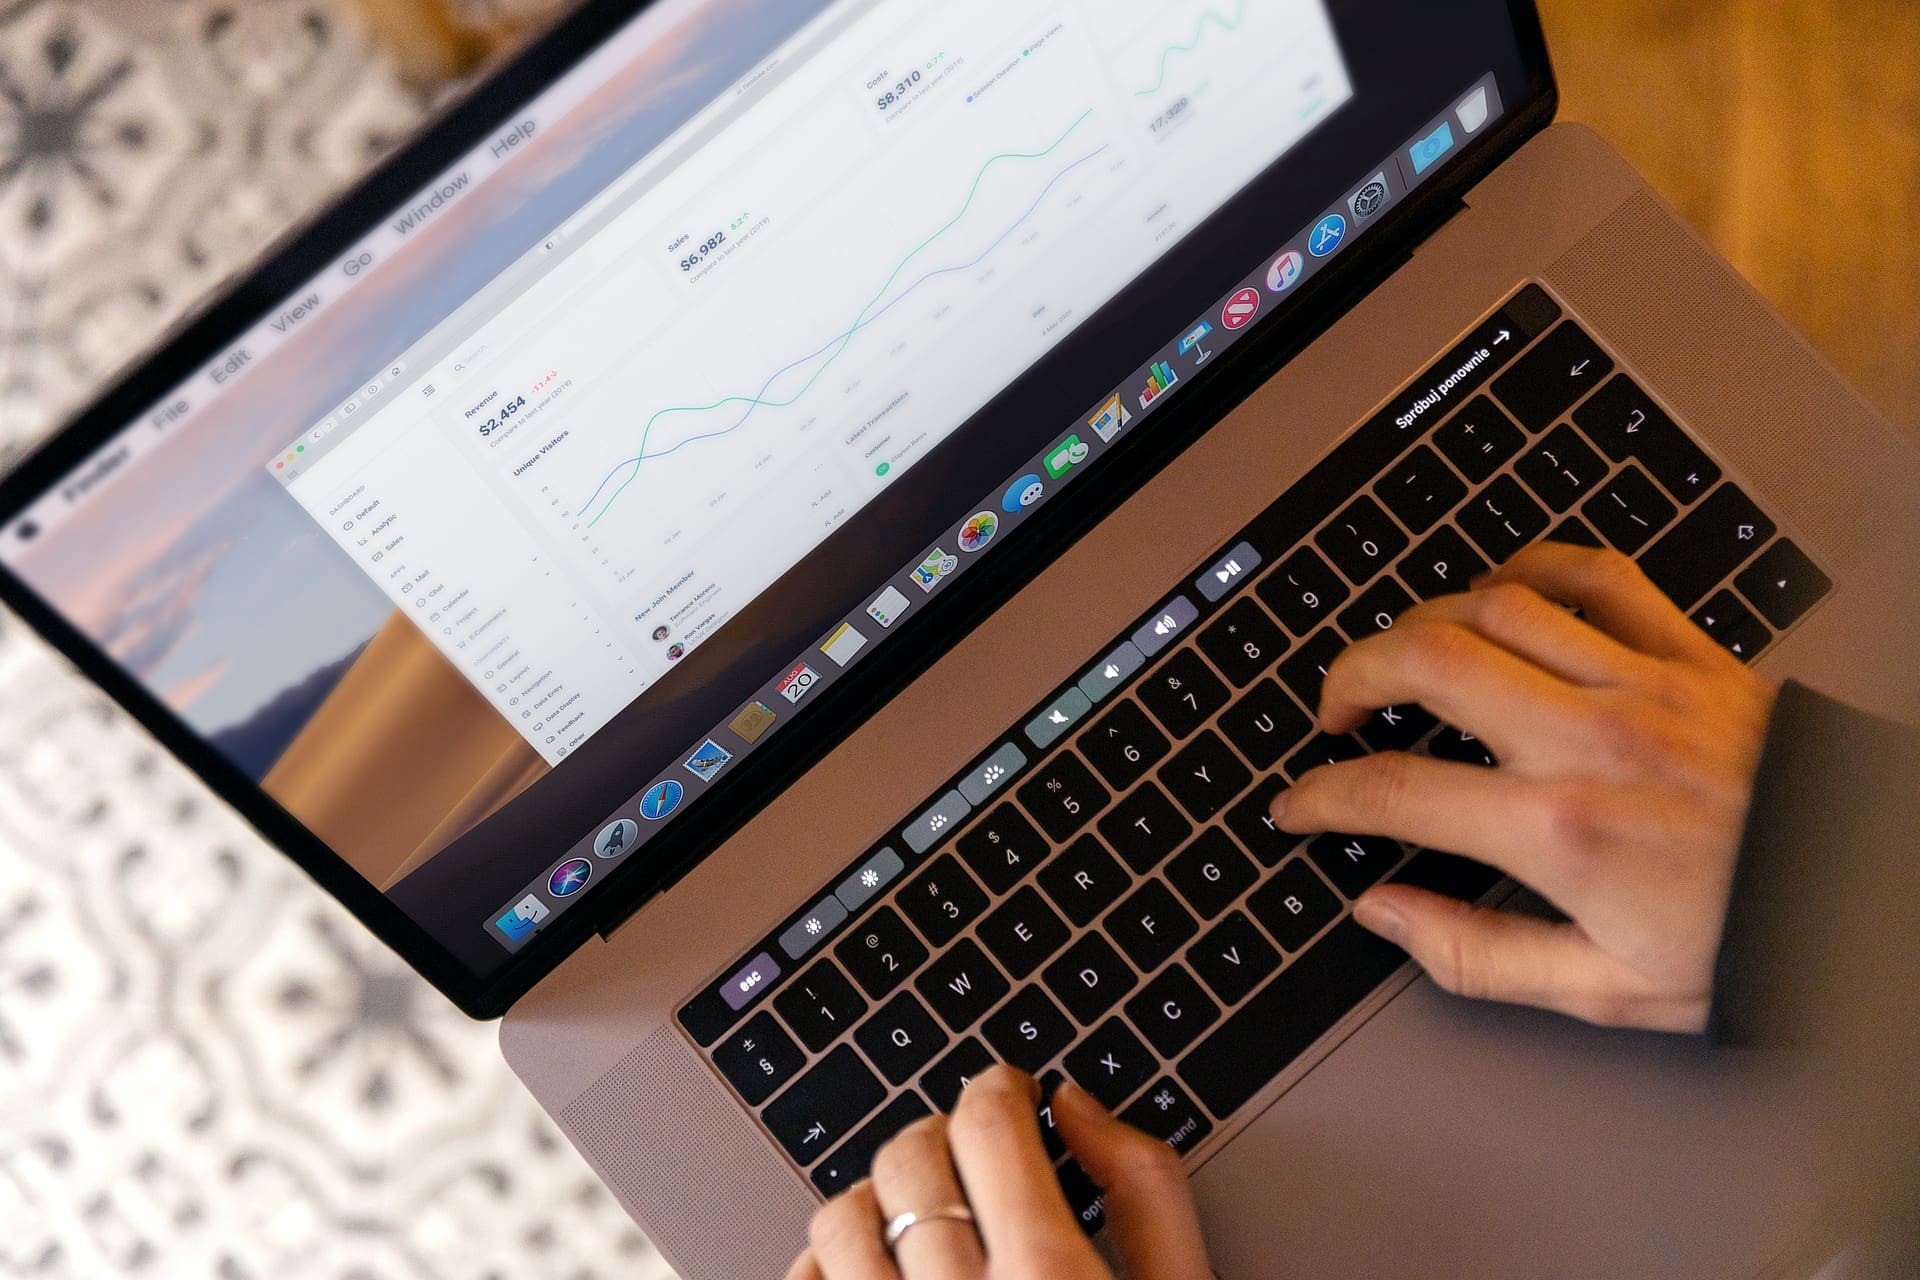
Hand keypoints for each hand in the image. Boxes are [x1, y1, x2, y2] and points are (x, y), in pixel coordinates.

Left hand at [787, 1067, 1211, 1279]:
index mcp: (1050, 1276)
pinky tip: (871, 1274)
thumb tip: (1080, 1106)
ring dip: (877, 1197)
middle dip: (941, 1135)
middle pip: (910, 1157)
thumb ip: (1148, 1194)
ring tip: (920, 1214)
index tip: (1008, 1097)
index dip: (997, 1089)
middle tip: (972, 1154)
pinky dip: (822, 1267)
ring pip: (840, 1220)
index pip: (987, 1123)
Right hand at [1275, 544, 1777, 1032]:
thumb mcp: (1606, 987)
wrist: (1870, 896)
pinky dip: (1531, 568)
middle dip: (1351, 676)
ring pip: (1494, 606)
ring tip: (1399, 656)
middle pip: (1428, 662)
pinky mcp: (1689, 653)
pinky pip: (1596, 576)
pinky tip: (1499, 593)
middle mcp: (1588, 739)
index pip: (1396, 791)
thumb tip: (1386, 913)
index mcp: (1561, 830)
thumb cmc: (1750, 942)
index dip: (1323, 795)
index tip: (1299, 805)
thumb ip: (1478, 954)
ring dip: (1422, 623)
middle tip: (1335, 712)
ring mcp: (1640, 683)